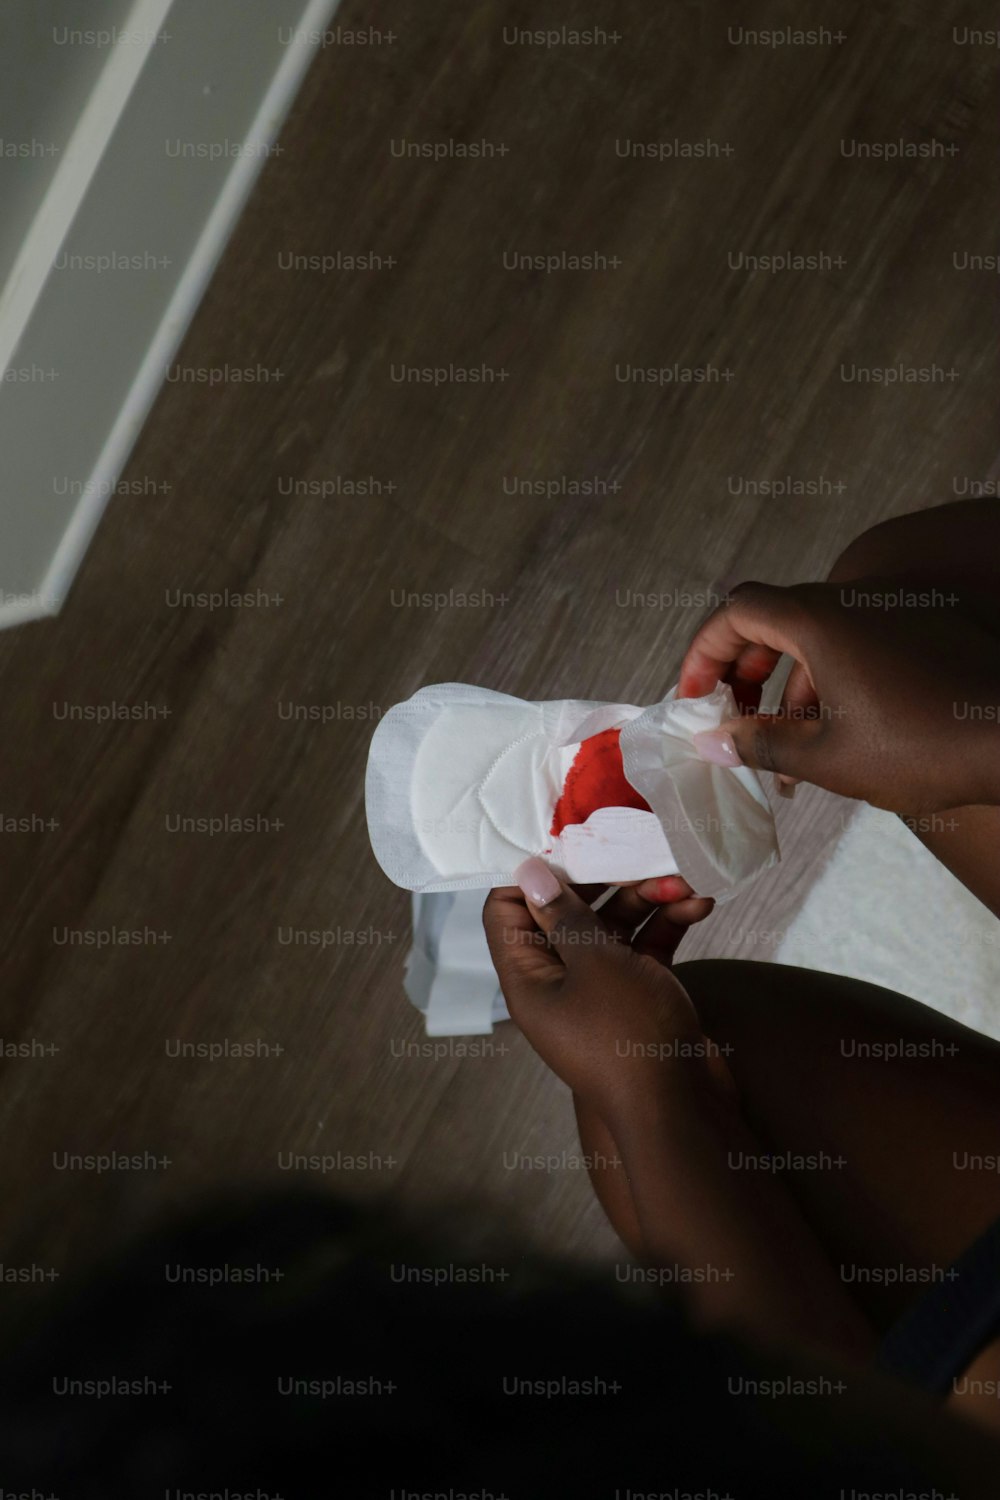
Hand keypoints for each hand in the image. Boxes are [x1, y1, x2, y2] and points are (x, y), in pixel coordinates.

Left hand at [482, 863, 729, 1126]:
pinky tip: (700, 904)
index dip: (529, 874)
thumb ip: (564, 915)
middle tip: (637, 849)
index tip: (565, 839)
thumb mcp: (594, 964)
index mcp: (529, 978)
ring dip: (647, 897)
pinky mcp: (642, 993)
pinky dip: (669, 923)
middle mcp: (560, 981)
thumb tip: (527, 871)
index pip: (506, 911)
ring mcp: (603, 989)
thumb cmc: (628, 1036)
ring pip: (614, 925)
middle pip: (568, 912)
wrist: (686, 1112)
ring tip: (683, 878)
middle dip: (605, 879)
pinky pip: (647, 946)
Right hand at [678, 577, 999, 814]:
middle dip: (742, 673)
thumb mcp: (827, 758)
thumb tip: (715, 741)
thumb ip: (761, 744)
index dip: (703, 652)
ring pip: (819, 639)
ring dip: (789, 687)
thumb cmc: (923, 746)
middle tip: (731, 721)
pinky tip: (835, 740)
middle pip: (774, 619)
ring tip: (782, 750)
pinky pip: (861, 646)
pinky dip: (834, 682)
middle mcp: (856, 602)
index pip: (736, 610)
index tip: (695, 697)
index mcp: (820, 620)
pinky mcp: (928, 631)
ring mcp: (895, 612)